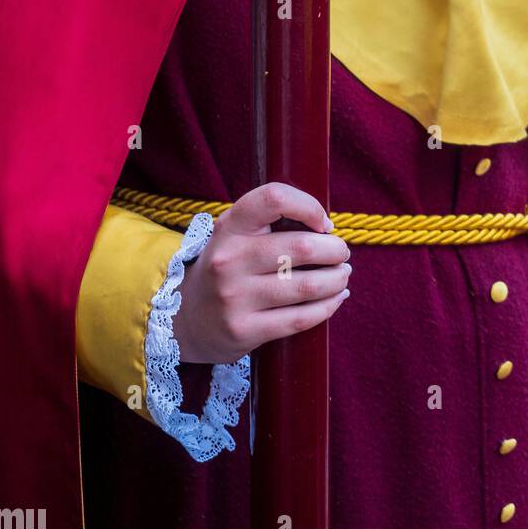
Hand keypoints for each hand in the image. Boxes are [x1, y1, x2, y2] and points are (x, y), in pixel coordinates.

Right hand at [172, 183, 350, 363]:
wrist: (185, 318)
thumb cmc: (227, 267)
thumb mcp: (235, 235)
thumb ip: (272, 224)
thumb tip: (328, 229)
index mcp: (230, 226)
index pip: (274, 198)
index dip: (309, 206)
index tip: (323, 223)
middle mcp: (229, 259)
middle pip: (302, 246)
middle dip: (335, 250)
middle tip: (341, 253)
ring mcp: (235, 297)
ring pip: (308, 285)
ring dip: (337, 279)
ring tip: (342, 275)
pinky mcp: (244, 330)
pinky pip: (301, 318)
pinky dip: (328, 307)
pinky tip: (336, 298)